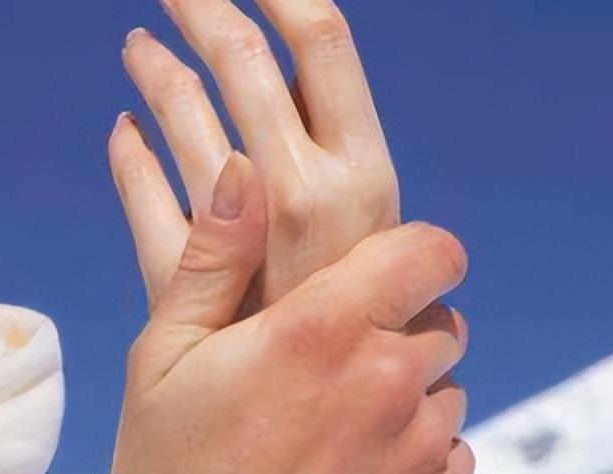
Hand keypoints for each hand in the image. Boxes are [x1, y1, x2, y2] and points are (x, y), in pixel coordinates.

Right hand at [111, 153, 472, 472]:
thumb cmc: (169, 464)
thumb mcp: (164, 353)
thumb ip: (213, 256)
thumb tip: (240, 168)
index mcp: (321, 332)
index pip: (430, 253)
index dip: (413, 248)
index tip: (377, 261)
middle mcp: (383, 386)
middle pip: (443, 319)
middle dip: (398, 319)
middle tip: (327, 343)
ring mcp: (409, 452)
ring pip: (448, 387)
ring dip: (407, 384)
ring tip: (329, 405)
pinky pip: (448, 450)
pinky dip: (413, 443)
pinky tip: (346, 453)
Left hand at [113, 0, 398, 316]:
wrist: (318, 446)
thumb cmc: (361, 344)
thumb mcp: (371, 249)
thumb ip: (332, 172)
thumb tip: (281, 93)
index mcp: (366, 174)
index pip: (321, 38)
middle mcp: (305, 193)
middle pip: (243, 57)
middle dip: (201, 3)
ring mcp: (240, 234)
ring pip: (183, 113)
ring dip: (155, 68)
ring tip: (133, 39)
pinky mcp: (185, 279)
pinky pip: (143, 197)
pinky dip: (129, 158)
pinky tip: (119, 129)